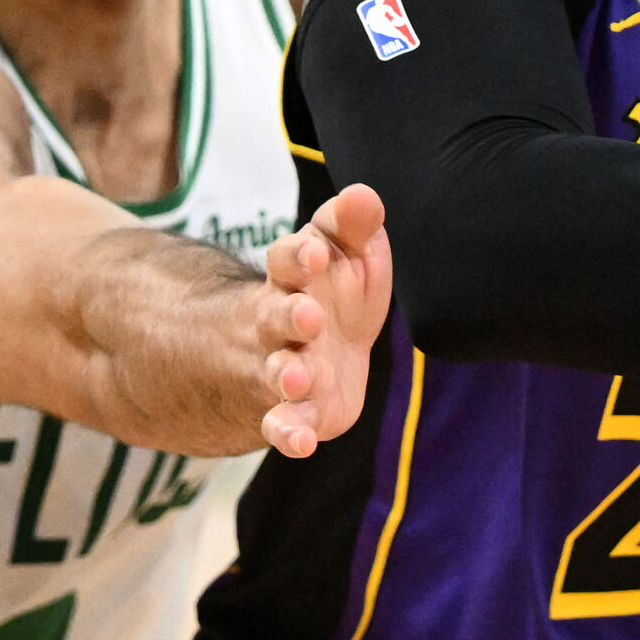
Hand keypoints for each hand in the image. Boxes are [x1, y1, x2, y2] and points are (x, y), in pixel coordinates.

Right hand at [255, 184, 391, 456]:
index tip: (313, 253)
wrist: (306, 346)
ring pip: (276, 371)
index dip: (297, 256)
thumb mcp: (344, 252)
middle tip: (308, 315)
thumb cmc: (330, 288)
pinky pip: (284, 424)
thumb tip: (364, 194)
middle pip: (276, 315)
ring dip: (285, 374)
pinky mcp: (295, 409)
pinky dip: (289, 434)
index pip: (287, 259)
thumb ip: (352, 226)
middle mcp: (279, 321)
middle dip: (289, 315)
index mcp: (295, 276)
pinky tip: (301, 444)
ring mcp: (281, 367)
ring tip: (296, 377)